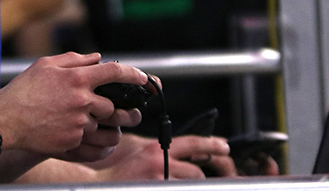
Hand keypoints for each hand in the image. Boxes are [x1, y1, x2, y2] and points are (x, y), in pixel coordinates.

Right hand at [0, 53, 147, 157]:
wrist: (6, 120)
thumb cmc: (23, 90)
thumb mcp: (46, 65)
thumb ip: (74, 59)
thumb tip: (97, 58)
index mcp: (76, 78)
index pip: (115, 73)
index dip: (134, 75)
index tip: (145, 79)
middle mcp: (81, 101)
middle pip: (112, 105)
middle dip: (112, 107)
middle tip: (109, 107)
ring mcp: (78, 123)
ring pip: (102, 125)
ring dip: (100, 122)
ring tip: (89, 120)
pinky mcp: (73, 141)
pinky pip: (90, 140)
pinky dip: (85, 135)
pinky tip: (69, 130)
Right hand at [91, 133, 234, 179]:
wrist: (103, 185)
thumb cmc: (120, 173)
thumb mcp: (141, 155)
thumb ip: (161, 153)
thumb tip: (185, 158)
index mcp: (155, 148)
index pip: (191, 143)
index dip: (211, 144)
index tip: (224, 146)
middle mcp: (159, 161)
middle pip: (196, 170)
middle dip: (201, 178)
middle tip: (210, 178)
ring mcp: (159, 178)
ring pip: (192, 183)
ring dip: (192, 186)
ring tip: (174, 182)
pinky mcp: (158, 188)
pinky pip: (180, 189)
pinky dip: (182, 187)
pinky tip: (169, 184)